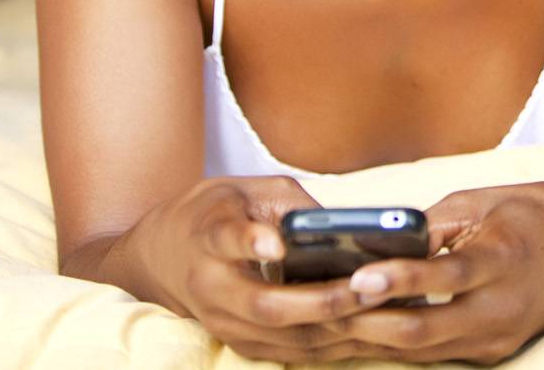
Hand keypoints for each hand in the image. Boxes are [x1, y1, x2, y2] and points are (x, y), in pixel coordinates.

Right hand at [132, 174, 393, 361]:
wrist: (161, 256)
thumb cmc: (216, 213)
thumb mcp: (247, 190)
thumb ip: (291, 206)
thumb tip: (348, 229)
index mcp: (209, 237)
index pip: (225, 238)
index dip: (250, 241)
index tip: (275, 243)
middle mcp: (211, 287)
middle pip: (265, 304)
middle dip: (321, 300)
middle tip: (368, 285)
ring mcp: (223, 324)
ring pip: (283, 338)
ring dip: (335, 329)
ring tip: (382, 310)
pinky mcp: (240, 344)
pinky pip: (290, 352)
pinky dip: (331, 345)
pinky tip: (369, 331)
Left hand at [314, 181, 543, 364]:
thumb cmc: (542, 215)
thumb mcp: (491, 199)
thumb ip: (437, 222)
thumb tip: (382, 239)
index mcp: (504, 259)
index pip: (446, 275)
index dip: (399, 278)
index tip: (357, 274)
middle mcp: (502, 309)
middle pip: (424, 330)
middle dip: (367, 322)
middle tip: (318, 306)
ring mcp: (498, 338)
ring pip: (422, 350)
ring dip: (372, 338)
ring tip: (326, 319)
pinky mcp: (493, 352)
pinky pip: (435, 353)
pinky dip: (397, 343)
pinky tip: (362, 329)